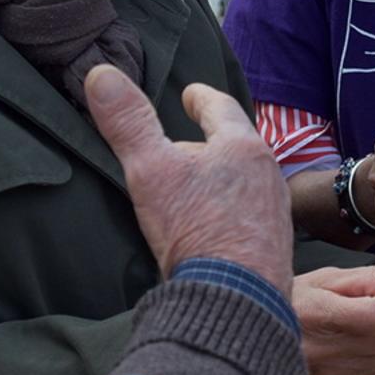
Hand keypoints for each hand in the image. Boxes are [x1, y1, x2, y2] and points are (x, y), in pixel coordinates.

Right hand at [88, 66, 291, 295]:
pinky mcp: (273, 247)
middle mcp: (268, 175)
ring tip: (198, 184)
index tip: (190, 94)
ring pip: (245, 181)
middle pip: (235, 145)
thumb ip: (128, 123)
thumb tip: (99, 73)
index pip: (222, 108)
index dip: (202, 98)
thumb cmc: (197, 229)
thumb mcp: (151, 170)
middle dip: (210, 141)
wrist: (237, 301)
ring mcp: (274, 213)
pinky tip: (213, 226)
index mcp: (242, 147)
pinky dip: (229, 210)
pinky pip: (248, 215)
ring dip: (222, 178)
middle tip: (185, 142)